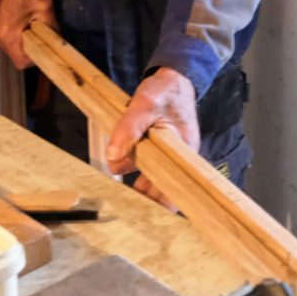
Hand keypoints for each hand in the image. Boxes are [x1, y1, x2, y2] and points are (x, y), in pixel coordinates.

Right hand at [0, 0, 56, 68]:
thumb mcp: (45, 7)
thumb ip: (53, 26)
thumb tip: (58, 40)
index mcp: (8, 36)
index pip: (21, 62)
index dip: (33, 59)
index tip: (41, 49)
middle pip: (16, 56)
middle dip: (28, 49)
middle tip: (35, 35)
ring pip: (9, 49)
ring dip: (19, 42)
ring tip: (25, 27)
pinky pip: (3, 42)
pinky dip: (11, 37)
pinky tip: (16, 25)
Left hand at [106, 68, 199, 207]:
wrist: (171, 77)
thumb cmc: (164, 89)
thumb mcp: (145, 102)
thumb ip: (129, 128)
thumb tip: (112, 158)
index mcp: (184, 150)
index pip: (177, 189)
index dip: (162, 206)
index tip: (144, 218)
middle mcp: (178, 158)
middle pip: (161, 189)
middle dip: (144, 201)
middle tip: (121, 211)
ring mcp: (166, 155)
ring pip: (149, 179)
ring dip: (135, 185)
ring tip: (115, 198)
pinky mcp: (155, 151)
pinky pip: (143, 167)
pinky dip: (132, 169)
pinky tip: (117, 170)